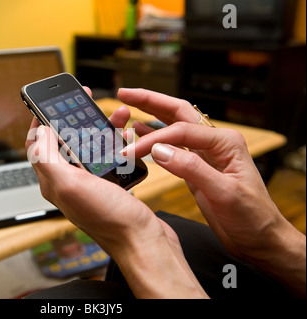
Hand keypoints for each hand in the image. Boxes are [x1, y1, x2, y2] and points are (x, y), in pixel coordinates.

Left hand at [25, 88, 207, 297]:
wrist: (143, 241)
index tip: (53, 101)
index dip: (42, 120)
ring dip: (101, 127)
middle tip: (87, 101)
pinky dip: (117, 143)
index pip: (38, 144)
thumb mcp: (70, 184)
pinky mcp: (110, 185)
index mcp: (54, 181)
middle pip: (65, 141)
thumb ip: (48, 157)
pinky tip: (128, 137)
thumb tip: (39, 130)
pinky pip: (109, 156)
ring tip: (119, 115)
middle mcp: (70, 182)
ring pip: (90, 146)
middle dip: (76, 118)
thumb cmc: (109, 218)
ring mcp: (91, 183)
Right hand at [118, 88, 305, 295]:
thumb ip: (191, 169)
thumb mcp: (224, 193)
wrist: (260, 238)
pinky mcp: (197, 167)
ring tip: (128, 107)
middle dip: (150, 101)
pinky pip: (173, 146)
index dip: (153, 138)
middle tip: (125, 94)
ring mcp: (205, 154)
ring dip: (151, 114)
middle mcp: (215, 142)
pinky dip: (155, 137)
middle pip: (178, 113)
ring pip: (174, 126)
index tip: (130, 151)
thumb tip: (159, 150)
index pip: (181, 131)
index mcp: (225, 142)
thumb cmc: (251, 217)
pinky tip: (140, 132)